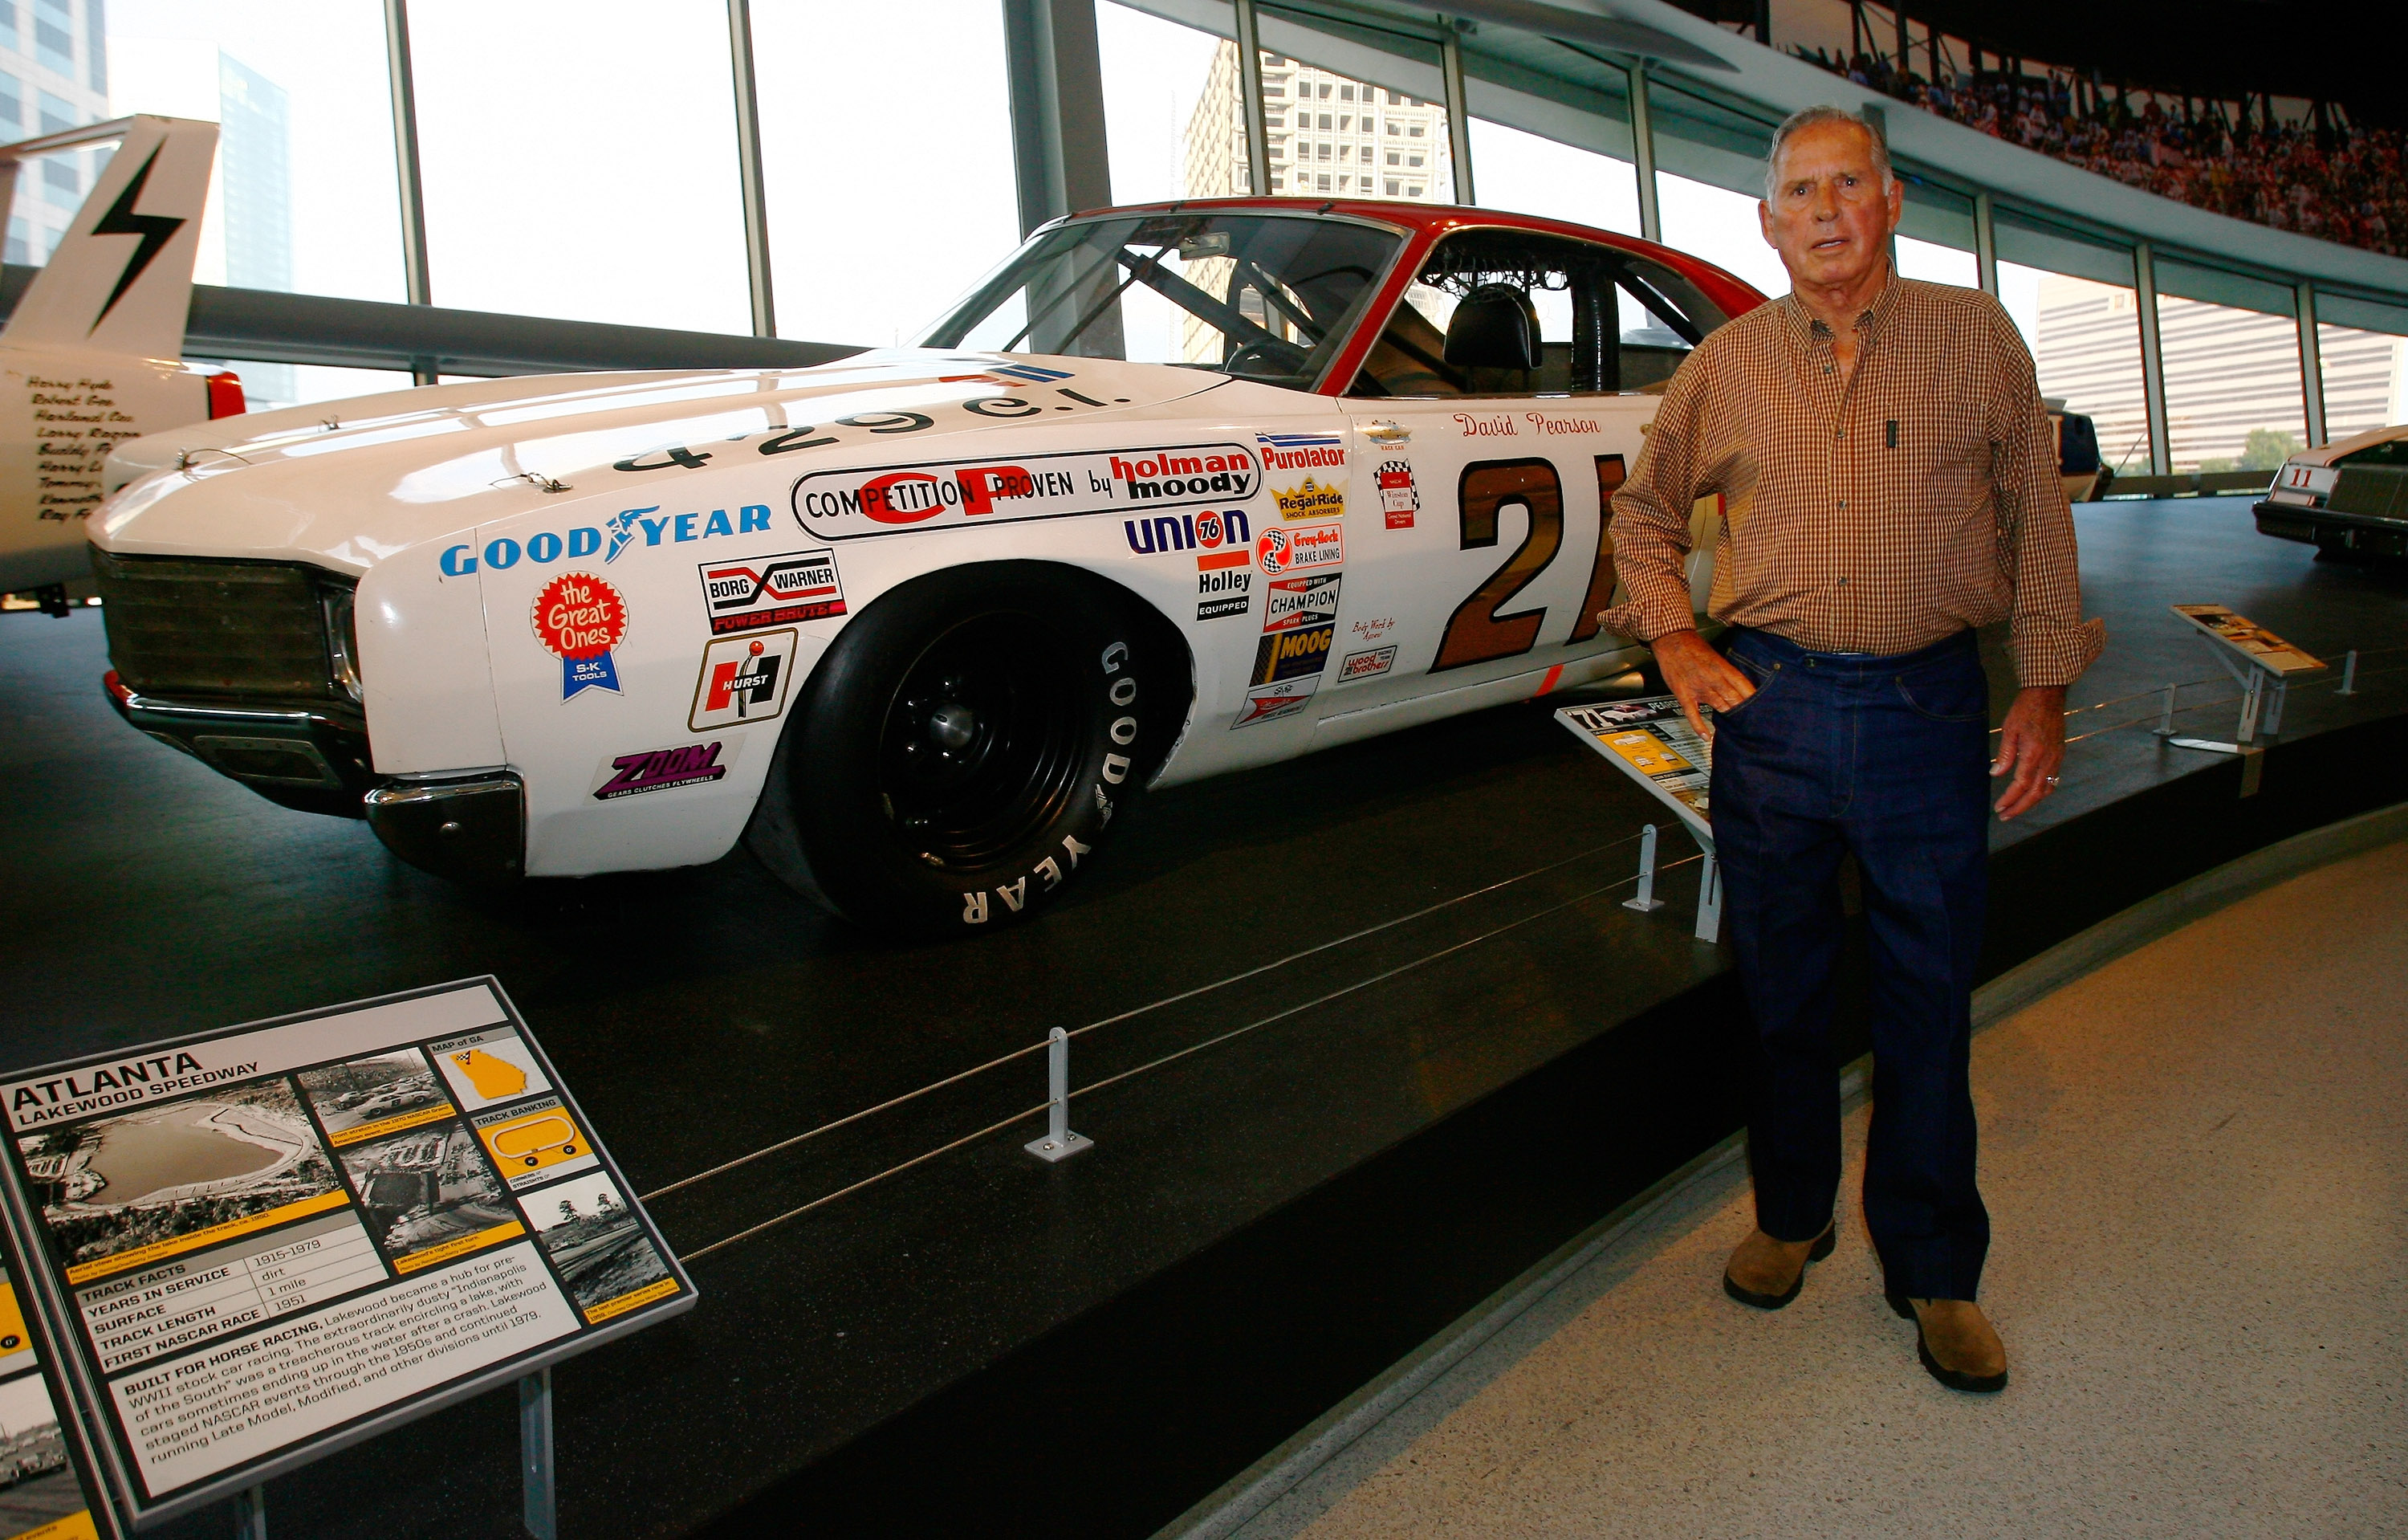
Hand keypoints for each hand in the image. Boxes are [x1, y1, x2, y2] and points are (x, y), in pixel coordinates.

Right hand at [1652, 629, 1755, 740]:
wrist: (1672, 641)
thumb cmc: (1693, 647)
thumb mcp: (1715, 656)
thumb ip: (1725, 672)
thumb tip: (1736, 686)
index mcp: (1722, 667)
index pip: (1743, 685)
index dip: (1752, 697)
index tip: (1761, 706)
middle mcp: (1713, 678)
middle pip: (1733, 698)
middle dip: (1743, 709)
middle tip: (1753, 720)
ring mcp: (1698, 687)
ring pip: (1718, 705)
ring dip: (1728, 715)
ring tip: (1738, 726)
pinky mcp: (1684, 694)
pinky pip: (1692, 713)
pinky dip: (1699, 726)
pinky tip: (1706, 736)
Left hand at [1991, 685, 2066, 819]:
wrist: (2048, 695)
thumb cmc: (2026, 709)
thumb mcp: (2009, 730)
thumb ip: (2004, 754)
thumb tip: (1996, 773)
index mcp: (2034, 753)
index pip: (2021, 785)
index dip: (2010, 799)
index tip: (1999, 807)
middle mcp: (2049, 758)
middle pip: (2036, 793)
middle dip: (2020, 807)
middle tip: (2005, 815)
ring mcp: (2057, 757)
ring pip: (2047, 788)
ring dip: (2031, 802)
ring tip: (2016, 808)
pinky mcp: (2060, 754)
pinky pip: (2053, 779)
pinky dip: (2041, 791)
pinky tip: (2030, 793)